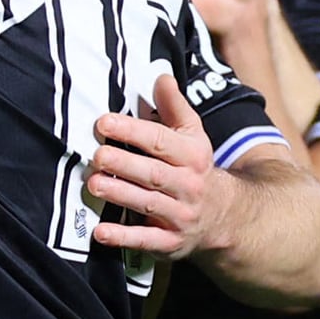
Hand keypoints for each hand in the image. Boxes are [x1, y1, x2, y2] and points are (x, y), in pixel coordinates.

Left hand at [88, 73, 238, 259]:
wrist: (225, 216)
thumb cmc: (196, 169)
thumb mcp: (193, 136)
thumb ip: (174, 107)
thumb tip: (160, 76)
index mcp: (192, 156)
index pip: (161, 141)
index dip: (132, 131)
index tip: (104, 122)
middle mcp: (188, 186)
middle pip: (153, 173)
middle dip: (124, 163)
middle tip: (97, 155)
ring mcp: (179, 216)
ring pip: (147, 204)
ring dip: (120, 194)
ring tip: (94, 183)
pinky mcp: (170, 242)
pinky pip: (146, 240)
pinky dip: (123, 238)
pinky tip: (100, 232)